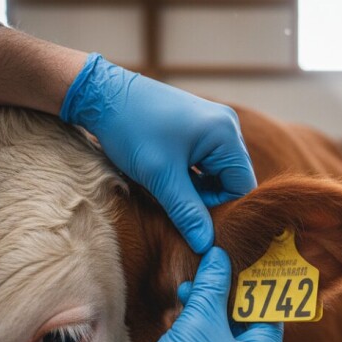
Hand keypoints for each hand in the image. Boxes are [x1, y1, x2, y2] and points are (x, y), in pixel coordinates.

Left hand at [60, 53, 255, 252]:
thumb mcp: (160, 176)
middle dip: (208, 200)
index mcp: (225, 133)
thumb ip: (187, 212)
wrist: (100, 94)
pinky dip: (189, 178)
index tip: (194, 223)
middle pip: (231, 180)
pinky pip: (204, 162)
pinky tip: (167, 180)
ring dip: (196, 190)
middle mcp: (226, 126)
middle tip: (178, 210)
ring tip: (167, 192)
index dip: (222, 209)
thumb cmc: (130, 129)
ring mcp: (212, 125)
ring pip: (216, 174)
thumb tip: (207, 246)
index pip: (242, 186)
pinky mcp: (197, 128)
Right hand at [96, 248, 283, 341]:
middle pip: (248, 324)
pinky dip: (202, 334)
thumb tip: (219, 256)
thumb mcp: (199, 322)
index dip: (253, 283)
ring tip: (188, 291)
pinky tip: (182, 315)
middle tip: (208, 272)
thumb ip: (213, 286)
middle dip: (225, 296)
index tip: (238, 262)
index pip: (269, 311)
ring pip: (228, 338)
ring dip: (209, 313)